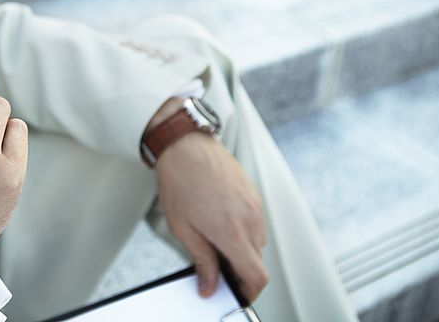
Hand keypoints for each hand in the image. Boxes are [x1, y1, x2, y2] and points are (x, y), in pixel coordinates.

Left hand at [149, 99, 267, 302]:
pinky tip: (220, 219)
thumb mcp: (183, 228)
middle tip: (216, 265)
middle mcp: (250, 219)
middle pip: (257, 260)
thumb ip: (202, 260)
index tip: (237, 293)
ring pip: (257, 241)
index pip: (257, 276)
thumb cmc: (181, 181)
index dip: (249, 291)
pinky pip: (255, 222)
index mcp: (232, 232)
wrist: (186, 145)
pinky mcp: (254, 194)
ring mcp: (255, 205)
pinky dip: (243, 230)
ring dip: (241, 248)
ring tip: (214, 237)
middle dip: (239, 268)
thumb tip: (210, 284)